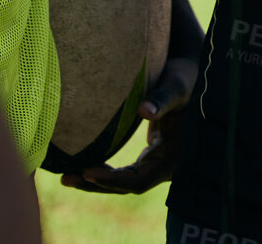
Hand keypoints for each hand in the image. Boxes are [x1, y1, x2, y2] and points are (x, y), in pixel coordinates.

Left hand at [59, 55, 198, 194]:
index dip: (113, 180)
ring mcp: (158, 162)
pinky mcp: (151, 155)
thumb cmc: (189, 78)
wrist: (195, 76)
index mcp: (174, 156)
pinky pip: (126, 171)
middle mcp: (166, 166)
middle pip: (128, 186)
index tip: (87, 171)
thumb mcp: (178, 85)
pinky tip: (83, 163)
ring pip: (125, 181)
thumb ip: (163, 98)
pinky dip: (105, 170)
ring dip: (97, 180)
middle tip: (66, 178)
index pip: (140, 180)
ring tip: (66, 175)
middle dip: (97, 184)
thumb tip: (144, 111)